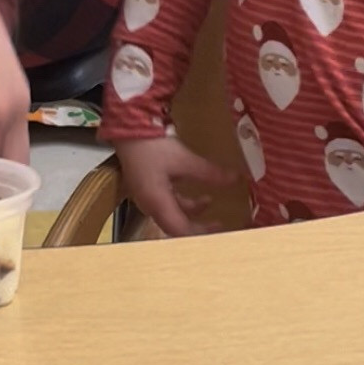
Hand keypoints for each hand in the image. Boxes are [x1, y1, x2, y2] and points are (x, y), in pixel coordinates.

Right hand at [115, 135, 233, 237]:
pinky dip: (183, 202)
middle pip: (175, 227)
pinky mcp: (147, 189)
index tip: (219, 229)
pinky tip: (193, 191)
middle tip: (218, 225)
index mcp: (157, 203)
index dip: (201, 233)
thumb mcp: (185, 160)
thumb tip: (235, 179)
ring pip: (172, 215)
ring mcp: (147, 198)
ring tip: (209, 201)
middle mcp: (150, 206)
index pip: (180, 230)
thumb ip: (210, 173)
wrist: (128, 131)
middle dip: (198, 227)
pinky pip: (166, 204)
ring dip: (192, 212)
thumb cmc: (152, 147)